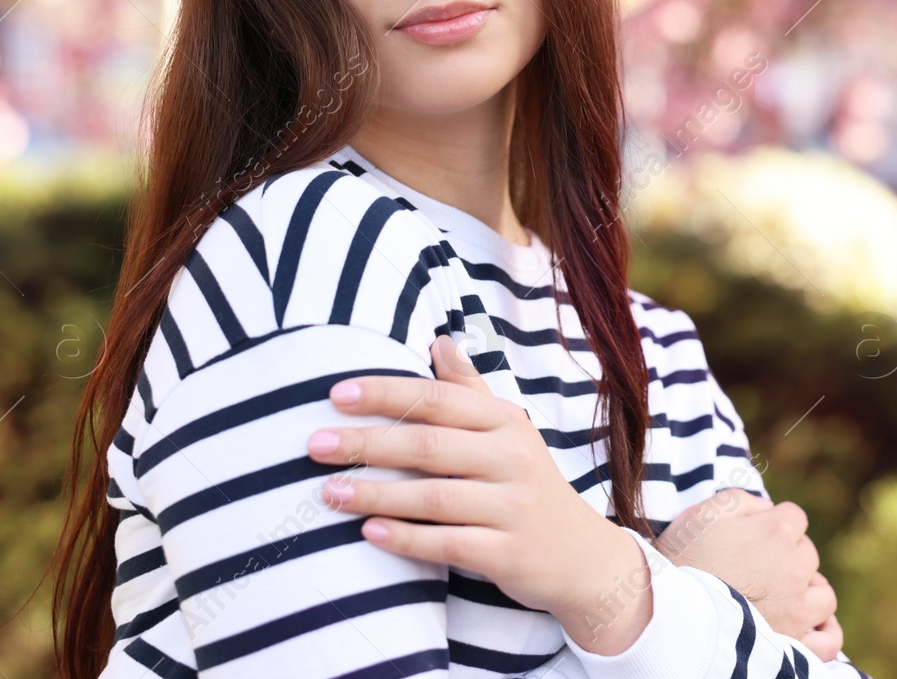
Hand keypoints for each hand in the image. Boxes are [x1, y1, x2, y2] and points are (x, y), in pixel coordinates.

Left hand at [307, 335, 651, 653]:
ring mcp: (512, 507)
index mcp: (506, 422)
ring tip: (328, 491)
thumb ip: (470, 389)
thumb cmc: (528, 484)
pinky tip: (368, 532)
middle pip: (429, 444)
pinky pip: (449, 544)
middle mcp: (512, 458)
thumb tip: (439, 339)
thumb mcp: (509, 431)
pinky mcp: (507, 553)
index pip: (438, 398)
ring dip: (376, 493)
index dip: (386, 393)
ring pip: (434, 496)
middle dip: (368, 442)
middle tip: (314, 444)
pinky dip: (406, 538)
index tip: (335, 394)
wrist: (581, 556)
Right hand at [653, 488, 839, 657]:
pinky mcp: (794, 643)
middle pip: (807, 554)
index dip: (772, 522)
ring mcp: (797, 609)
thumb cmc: (682, 559)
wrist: (669, 611)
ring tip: (785, 595)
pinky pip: (828, 641)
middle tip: (756, 566)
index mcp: (777, 532)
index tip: (752, 534)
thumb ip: (740, 501)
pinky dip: (825, 633)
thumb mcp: (703, 512)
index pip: (794, 517)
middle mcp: (795, 568)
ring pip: (823, 594)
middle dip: (787, 555)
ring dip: (809, 591)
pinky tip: (811, 628)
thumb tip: (766, 507)